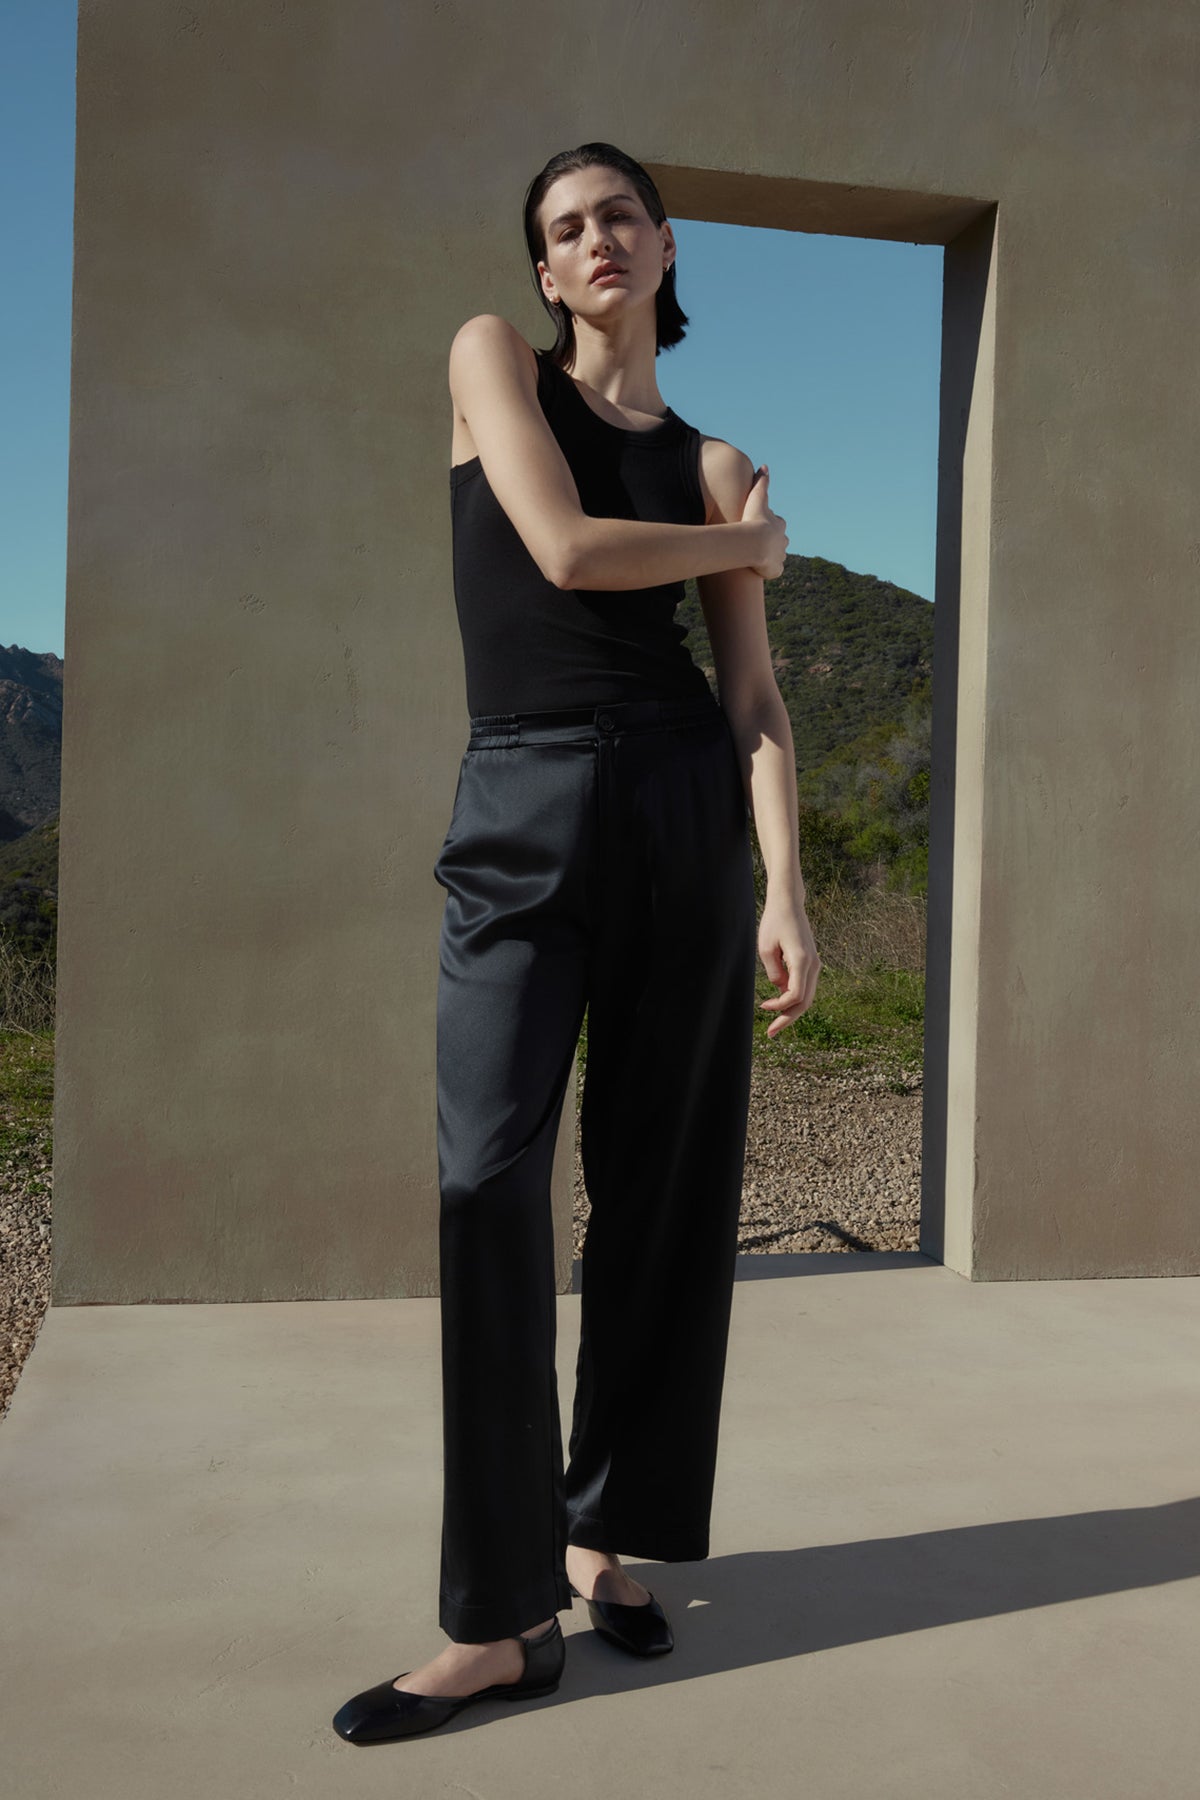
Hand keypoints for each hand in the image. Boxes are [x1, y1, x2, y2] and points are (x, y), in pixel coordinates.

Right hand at [742, 464, 788, 579]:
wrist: (754, 542)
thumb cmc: (753, 519)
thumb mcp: (757, 497)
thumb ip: (761, 482)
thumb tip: (765, 466)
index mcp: (779, 525)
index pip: (776, 524)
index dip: (768, 525)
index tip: (759, 527)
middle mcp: (782, 541)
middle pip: (778, 541)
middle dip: (771, 542)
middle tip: (758, 544)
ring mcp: (779, 556)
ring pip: (776, 556)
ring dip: (769, 558)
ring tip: (757, 559)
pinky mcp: (775, 570)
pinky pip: (774, 571)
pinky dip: (769, 571)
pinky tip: (760, 570)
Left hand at [757, 894, 820, 1036]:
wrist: (789, 904)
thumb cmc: (774, 923)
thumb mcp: (766, 948)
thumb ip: (773, 972)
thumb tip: (779, 989)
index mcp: (802, 961)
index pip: (795, 995)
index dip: (779, 1006)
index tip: (763, 1006)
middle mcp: (813, 965)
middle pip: (805, 1002)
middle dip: (788, 1019)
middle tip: (770, 1033)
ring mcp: (815, 964)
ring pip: (807, 997)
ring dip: (791, 1012)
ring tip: (774, 1025)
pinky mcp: (811, 963)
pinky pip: (805, 988)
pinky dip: (793, 1000)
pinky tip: (778, 1006)